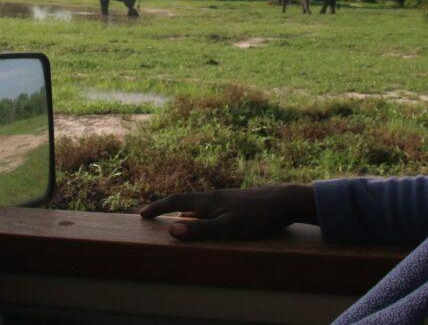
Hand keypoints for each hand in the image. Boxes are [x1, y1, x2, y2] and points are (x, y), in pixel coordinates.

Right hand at [139, 185, 316, 240]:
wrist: (285, 201)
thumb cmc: (258, 216)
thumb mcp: (228, 227)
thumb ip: (201, 230)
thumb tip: (172, 230)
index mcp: (209, 200)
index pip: (176, 201)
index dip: (158, 207)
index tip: (142, 214)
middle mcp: (215, 197)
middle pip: (184, 200)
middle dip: (166, 207)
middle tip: (151, 215)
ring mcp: (226, 199)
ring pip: (197, 205)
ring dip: (182, 211)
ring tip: (172, 220)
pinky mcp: (236, 204)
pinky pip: (209, 209)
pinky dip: (197, 215)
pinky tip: (203, 220)